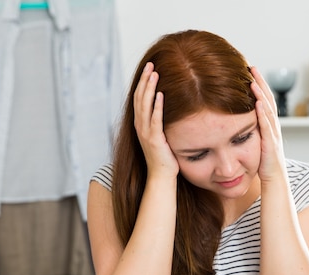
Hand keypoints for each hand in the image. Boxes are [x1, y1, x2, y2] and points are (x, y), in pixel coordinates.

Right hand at [133, 62, 178, 178]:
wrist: (161, 176)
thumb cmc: (164, 156)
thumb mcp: (160, 134)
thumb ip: (161, 120)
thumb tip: (169, 105)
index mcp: (140, 124)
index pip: (139, 98)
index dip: (143, 82)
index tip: (149, 67)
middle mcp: (140, 126)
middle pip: (140, 98)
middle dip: (144, 80)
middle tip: (150, 64)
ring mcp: (145, 133)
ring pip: (145, 106)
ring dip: (149, 88)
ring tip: (154, 73)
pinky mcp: (154, 140)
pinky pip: (154, 120)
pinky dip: (157, 107)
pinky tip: (161, 95)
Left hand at [249, 66, 286, 181]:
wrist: (275, 180)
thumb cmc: (264, 164)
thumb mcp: (256, 142)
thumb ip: (250, 130)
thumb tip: (238, 120)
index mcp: (269, 126)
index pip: (264, 100)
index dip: (258, 85)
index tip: (250, 71)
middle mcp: (274, 127)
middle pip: (268, 100)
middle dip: (260, 83)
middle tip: (252, 67)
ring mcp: (274, 135)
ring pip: (268, 110)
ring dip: (261, 94)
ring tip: (253, 80)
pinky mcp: (271, 145)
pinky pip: (267, 127)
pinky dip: (263, 114)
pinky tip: (257, 103)